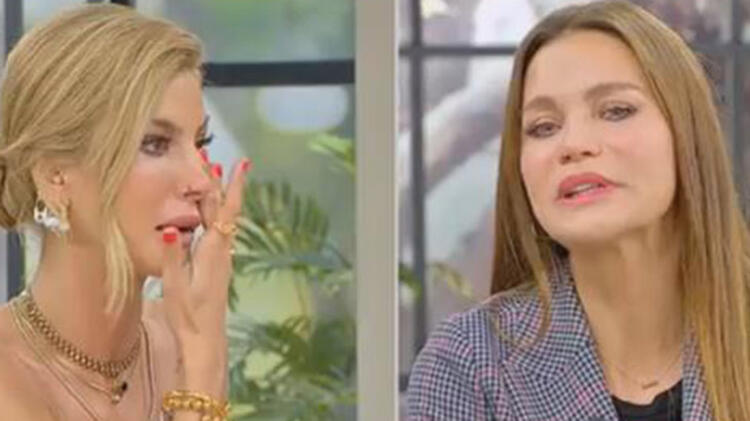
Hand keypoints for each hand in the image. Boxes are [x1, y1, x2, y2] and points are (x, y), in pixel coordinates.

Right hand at [160, 157, 251, 395]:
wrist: (205, 340)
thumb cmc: (189, 316)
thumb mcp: (175, 287)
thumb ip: (173, 258)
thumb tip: (171, 229)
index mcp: (212, 252)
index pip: (224, 212)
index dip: (232, 187)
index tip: (241, 163)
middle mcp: (221, 252)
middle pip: (223, 211)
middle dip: (220, 184)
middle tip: (212, 159)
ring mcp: (221, 259)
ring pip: (221, 220)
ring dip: (216, 197)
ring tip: (210, 175)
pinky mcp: (217, 266)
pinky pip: (217, 232)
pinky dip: (212, 215)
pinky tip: (205, 212)